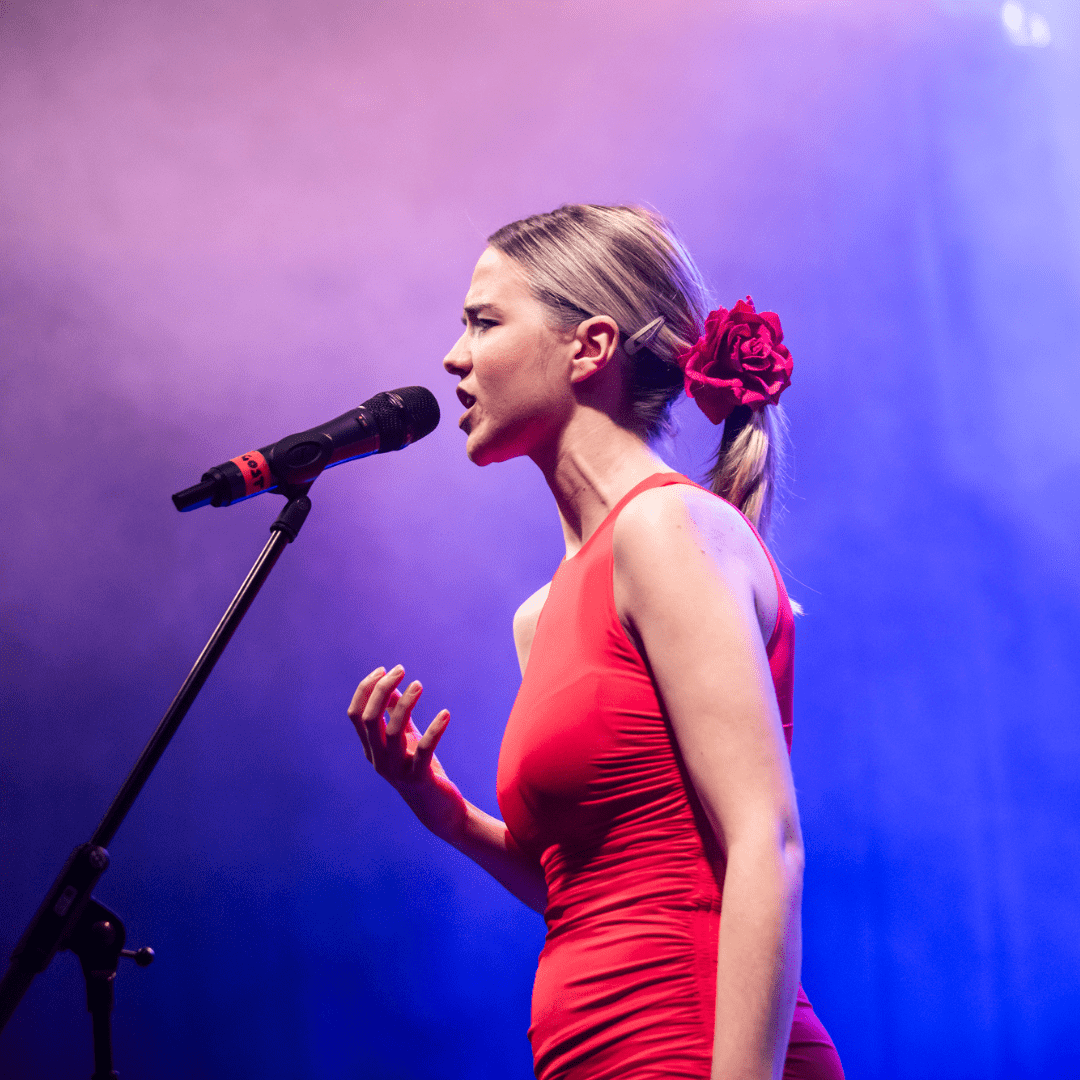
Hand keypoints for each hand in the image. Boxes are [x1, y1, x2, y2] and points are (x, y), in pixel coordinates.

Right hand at [347, 665, 465, 840]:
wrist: (439, 811)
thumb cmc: (421, 770)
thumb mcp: (407, 740)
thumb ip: (396, 716)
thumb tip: (392, 686)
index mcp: (371, 749)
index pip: (355, 715)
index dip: (366, 689)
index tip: (384, 669)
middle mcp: (378, 760)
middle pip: (370, 719)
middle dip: (382, 690)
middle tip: (401, 670)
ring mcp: (396, 771)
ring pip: (393, 731)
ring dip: (406, 703)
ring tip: (419, 684)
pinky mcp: (419, 779)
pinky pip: (424, 750)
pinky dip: (435, 729)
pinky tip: (446, 714)